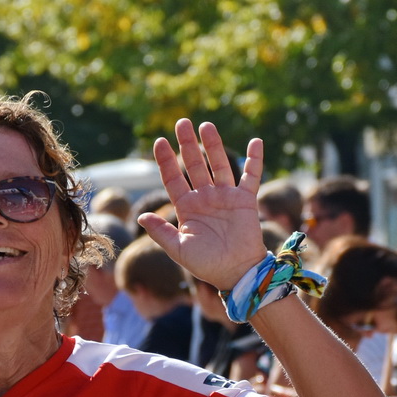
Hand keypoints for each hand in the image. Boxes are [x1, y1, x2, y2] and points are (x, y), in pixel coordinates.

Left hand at [139, 120, 267, 291]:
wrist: (236, 273)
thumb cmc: (206, 265)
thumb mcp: (178, 249)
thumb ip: (161, 232)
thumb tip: (140, 218)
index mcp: (187, 207)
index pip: (173, 178)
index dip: (165, 160)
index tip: (159, 142)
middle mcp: (205, 198)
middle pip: (194, 165)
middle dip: (187, 144)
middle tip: (182, 123)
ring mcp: (225, 197)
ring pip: (218, 165)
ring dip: (213, 145)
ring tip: (206, 125)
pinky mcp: (245, 200)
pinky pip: (250, 176)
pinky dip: (254, 160)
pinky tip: (255, 142)